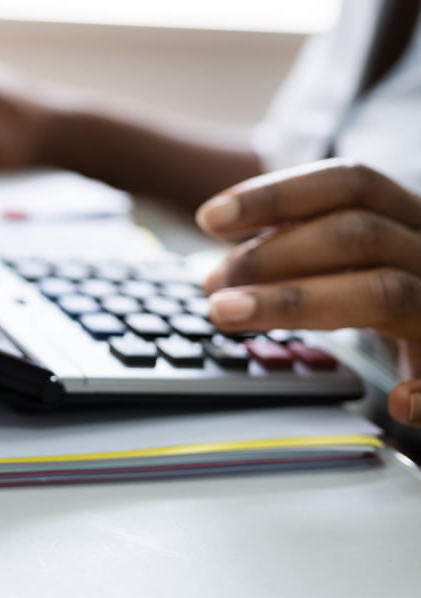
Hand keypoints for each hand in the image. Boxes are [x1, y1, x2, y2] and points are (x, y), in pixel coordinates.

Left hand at [195, 159, 420, 425]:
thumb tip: (218, 277)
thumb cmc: (388, 290)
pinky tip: (397, 403)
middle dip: (270, 256)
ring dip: (295, 303)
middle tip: (211, 286)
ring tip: (228, 314)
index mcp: (407, 217)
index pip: (347, 183)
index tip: (209, 219)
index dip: (275, 196)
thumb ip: (296, 252)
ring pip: (385, 291)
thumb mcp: (351, 258)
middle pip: (357, 234)